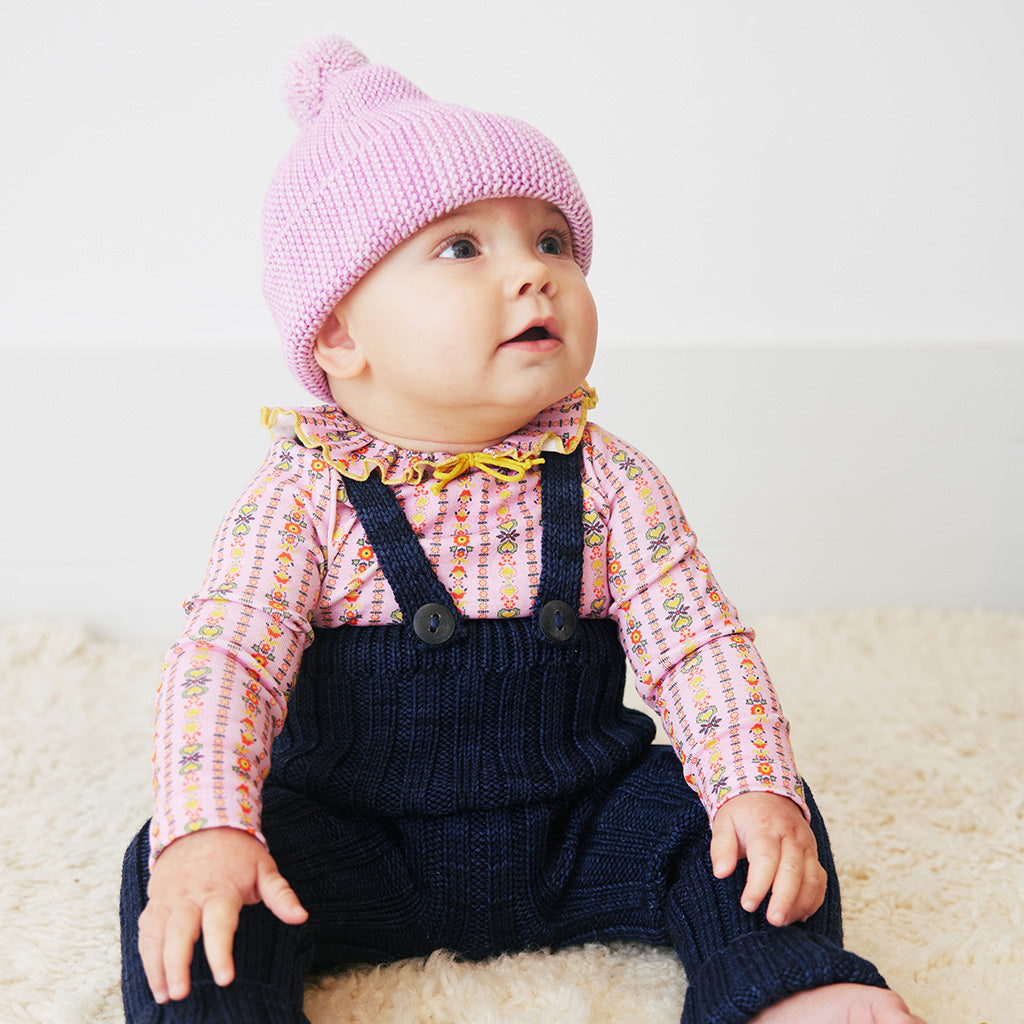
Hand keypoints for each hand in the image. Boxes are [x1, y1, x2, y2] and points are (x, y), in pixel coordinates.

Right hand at [137, 827, 307, 1003]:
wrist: (201, 823)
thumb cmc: (239, 852)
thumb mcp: (265, 868)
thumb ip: (281, 895)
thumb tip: (301, 917)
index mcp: (221, 890)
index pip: (219, 925)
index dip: (221, 952)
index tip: (225, 979)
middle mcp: (191, 896)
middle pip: (179, 934)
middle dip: (177, 965)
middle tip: (180, 994)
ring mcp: (169, 898)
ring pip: (156, 935)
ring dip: (156, 967)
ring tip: (164, 997)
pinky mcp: (155, 901)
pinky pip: (145, 930)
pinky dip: (145, 955)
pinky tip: (153, 977)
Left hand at [709, 792, 826, 926]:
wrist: (766, 792)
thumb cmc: (741, 814)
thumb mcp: (724, 822)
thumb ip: (721, 847)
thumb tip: (720, 873)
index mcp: (765, 827)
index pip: (765, 858)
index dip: (758, 884)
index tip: (747, 905)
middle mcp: (790, 836)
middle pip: (793, 870)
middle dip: (785, 898)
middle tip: (773, 921)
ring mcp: (806, 845)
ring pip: (812, 877)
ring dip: (801, 903)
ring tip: (784, 921)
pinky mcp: (813, 854)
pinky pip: (821, 879)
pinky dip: (814, 899)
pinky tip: (801, 915)